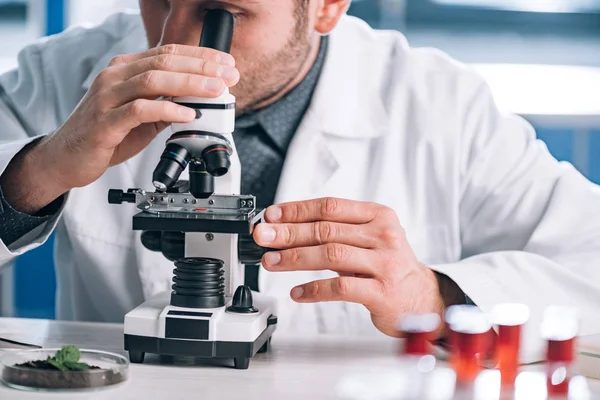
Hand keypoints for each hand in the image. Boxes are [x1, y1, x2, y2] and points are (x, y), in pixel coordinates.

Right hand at [1, 44, 238, 212]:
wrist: (65, 158)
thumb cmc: (104, 134)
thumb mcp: (141, 116)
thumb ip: (166, 105)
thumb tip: (199, 102)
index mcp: (125, 71)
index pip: (167, 53)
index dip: (200, 56)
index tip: (226, 63)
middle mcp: (115, 78)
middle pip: (164, 62)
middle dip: (202, 66)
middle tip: (229, 74)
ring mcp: (107, 97)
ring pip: (152, 80)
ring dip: (189, 84)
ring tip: (215, 90)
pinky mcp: (105, 122)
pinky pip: (140, 110)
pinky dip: (167, 110)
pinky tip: (188, 114)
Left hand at [253, 198, 446, 337]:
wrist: (423, 299)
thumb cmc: (389, 267)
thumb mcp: (369, 240)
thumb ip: (336, 232)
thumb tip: (287, 228)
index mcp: (378, 216)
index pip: (330, 207)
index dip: (297, 210)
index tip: (271, 215)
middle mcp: (383, 235)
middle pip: (326, 229)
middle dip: (288, 232)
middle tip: (262, 235)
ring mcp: (384, 263)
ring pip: (330, 254)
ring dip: (295, 258)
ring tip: (271, 261)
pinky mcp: (382, 291)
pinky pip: (341, 287)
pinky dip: (314, 289)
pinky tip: (297, 292)